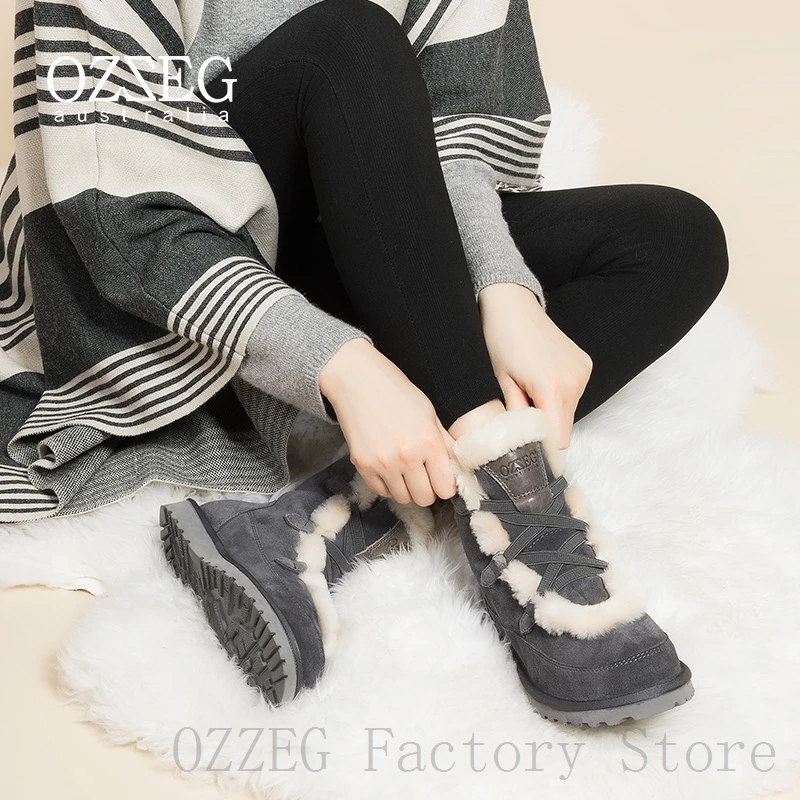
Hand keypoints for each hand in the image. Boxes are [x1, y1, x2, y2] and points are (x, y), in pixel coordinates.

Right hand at [318, 338, 456, 505]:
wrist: (358, 380)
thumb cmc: (398, 393)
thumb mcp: (430, 414)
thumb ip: (445, 444)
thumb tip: (458, 469)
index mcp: (429, 442)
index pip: (446, 488)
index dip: (446, 485)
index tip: (441, 478)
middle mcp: (407, 456)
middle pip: (425, 498)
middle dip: (427, 489)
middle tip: (424, 475)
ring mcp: (382, 463)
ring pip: (403, 498)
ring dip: (407, 488)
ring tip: (406, 470)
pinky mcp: (363, 465)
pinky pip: (381, 491)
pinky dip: (388, 484)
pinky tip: (390, 467)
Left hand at [478, 283, 592, 448]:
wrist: (511, 305)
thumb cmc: (499, 341)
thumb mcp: (500, 384)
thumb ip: (515, 417)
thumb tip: (520, 442)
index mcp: (552, 388)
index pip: (557, 439)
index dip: (540, 445)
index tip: (524, 444)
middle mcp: (574, 381)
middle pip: (564, 426)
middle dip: (543, 427)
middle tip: (520, 413)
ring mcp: (583, 371)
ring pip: (569, 411)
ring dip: (551, 410)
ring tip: (528, 390)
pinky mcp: (585, 364)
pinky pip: (573, 394)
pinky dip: (558, 395)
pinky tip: (540, 378)